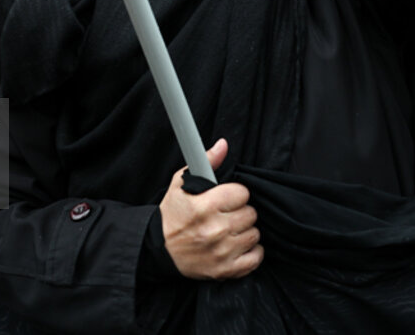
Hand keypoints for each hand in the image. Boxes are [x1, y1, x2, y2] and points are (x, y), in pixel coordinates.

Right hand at [159, 138, 261, 279]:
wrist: (159, 249)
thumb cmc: (172, 215)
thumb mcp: (181, 184)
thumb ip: (206, 162)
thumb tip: (223, 145)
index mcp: (205, 206)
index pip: (242, 193)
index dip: (235, 194)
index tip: (227, 198)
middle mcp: (215, 229)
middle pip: (250, 214)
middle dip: (240, 212)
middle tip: (227, 215)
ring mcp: (221, 252)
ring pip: (254, 234)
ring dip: (245, 231)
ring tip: (230, 230)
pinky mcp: (225, 270)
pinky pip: (255, 258)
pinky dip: (251, 252)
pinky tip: (238, 245)